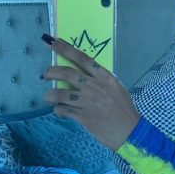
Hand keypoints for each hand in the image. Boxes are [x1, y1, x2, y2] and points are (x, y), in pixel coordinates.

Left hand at [40, 35, 139, 150]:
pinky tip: (59, 110)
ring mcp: (88, 101)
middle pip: (67, 73)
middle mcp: (95, 86)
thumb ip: (98, 80)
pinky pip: (64, 110)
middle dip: (52, 72)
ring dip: (51, 94)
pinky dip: (58, 110)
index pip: (82, 58)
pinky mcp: (83, 116)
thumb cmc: (123, 109)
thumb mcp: (115, 88)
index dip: (64, 48)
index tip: (51, 42)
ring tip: (48, 96)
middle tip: (45, 74)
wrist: (129, 131)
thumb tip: (81, 75)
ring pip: (61, 93)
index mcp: (104, 76)